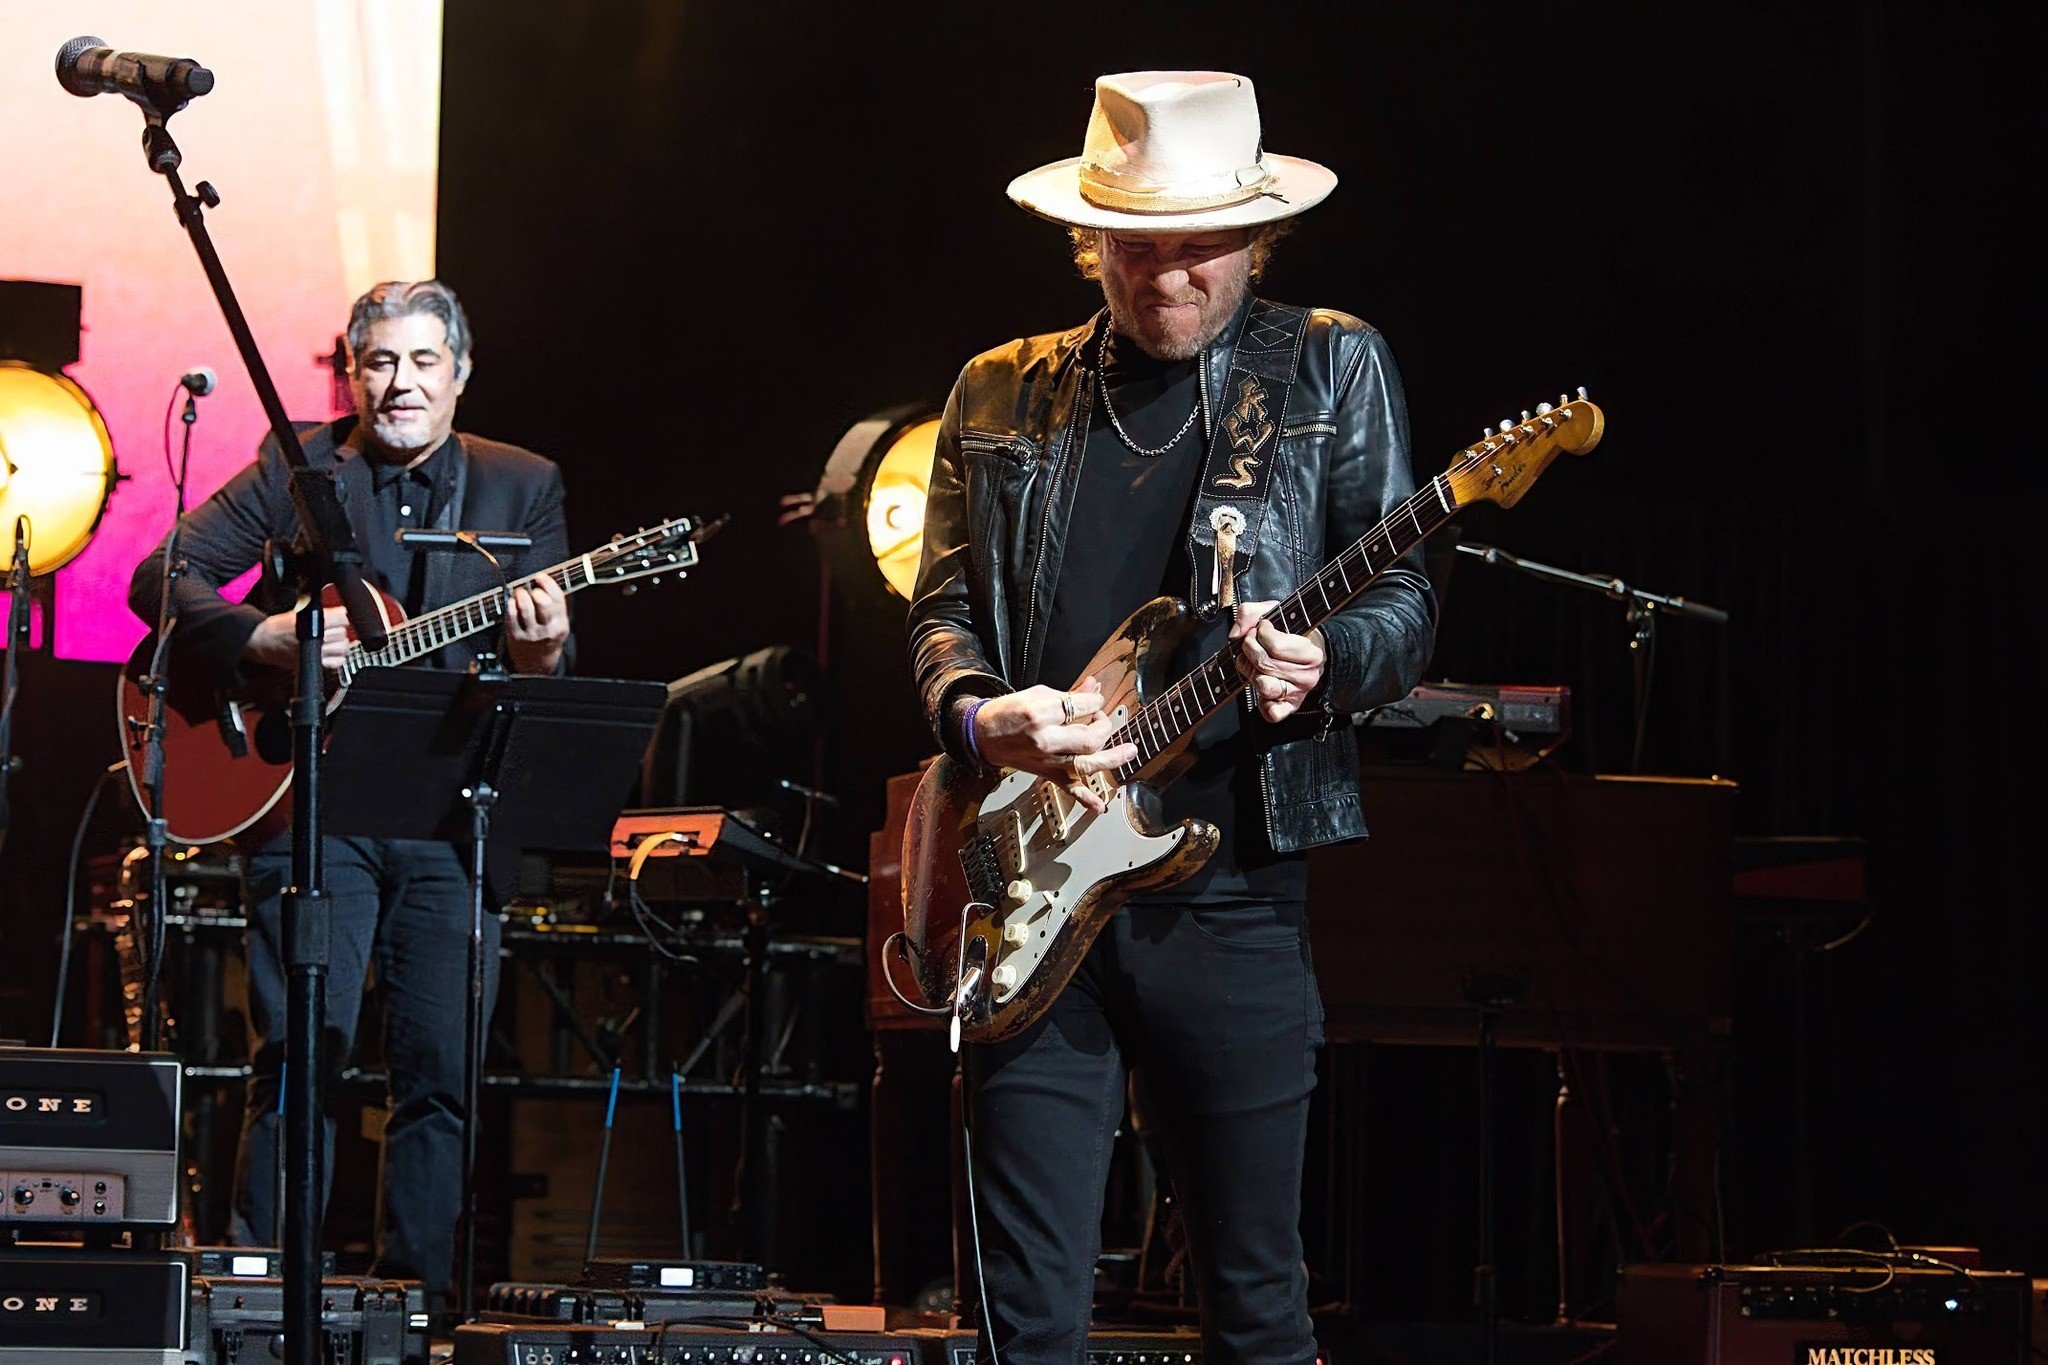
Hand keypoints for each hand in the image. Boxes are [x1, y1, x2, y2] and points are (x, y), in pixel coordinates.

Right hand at [243, 610, 350, 669]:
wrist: (262, 642)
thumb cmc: (277, 627)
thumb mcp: (297, 613)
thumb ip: (318, 612)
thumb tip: (338, 611)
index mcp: (311, 623)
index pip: (341, 618)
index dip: (341, 616)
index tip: (340, 616)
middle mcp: (315, 639)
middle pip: (342, 632)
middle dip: (339, 629)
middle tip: (333, 628)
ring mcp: (316, 653)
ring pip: (342, 647)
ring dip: (340, 643)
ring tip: (334, 640)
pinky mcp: (314, 664)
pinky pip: (337, 662)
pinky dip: (338, 657)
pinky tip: (332, 652)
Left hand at [506, 572, 568, 673]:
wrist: (538, 659)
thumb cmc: (548, 633)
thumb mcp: (558, 621)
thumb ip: (555, 604)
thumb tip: (545, 580)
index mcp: (560, 623)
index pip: (557, 599)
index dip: (549, 584)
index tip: (540, 576)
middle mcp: (548, 629)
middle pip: (544, 605)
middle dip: (537, 592)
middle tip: (532, 589)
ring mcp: (532, 634)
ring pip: (526, 609)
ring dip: (522, 596)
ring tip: (520, 592)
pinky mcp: (517, 637)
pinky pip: (512, 618)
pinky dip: (511, 607)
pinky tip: (512, 602)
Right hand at [970, 676, 1137, 814]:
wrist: (983, 735)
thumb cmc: (1007, 713)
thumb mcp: (1037, 694)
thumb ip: (1068, 694)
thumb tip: (1094, 687)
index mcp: (1041, 714)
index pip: (1083, 706)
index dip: (1094, 701)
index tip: (1094, 699)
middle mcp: (1046, 740)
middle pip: (1090, 737)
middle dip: (1103, 724)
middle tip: (1099, 718)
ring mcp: (1048, 761)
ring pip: (1087, 763)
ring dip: (1112, 758)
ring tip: (1130, 751)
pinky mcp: (1046, 774)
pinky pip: (1069, 789)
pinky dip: (1086, 799)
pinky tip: (1100, 805)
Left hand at [1231, 601, 1324, 722]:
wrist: (1309, 653)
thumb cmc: (1292, 631)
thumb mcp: (1276, 611)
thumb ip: (1251, 612)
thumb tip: (1236, 634)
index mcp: (1312, 653)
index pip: (1275, 645)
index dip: (1260, 633)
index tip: (1262, 628)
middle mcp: (1307, 676)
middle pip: (1265, 664)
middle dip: (1250, 649)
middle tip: (1252, 642)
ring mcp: (1297, 694)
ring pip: (1263, 685)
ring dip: (1251, 671)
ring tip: (1255, 662)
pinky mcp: (1288, 707)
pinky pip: (1272, 713)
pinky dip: (1263, 704)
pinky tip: (1262, 685)